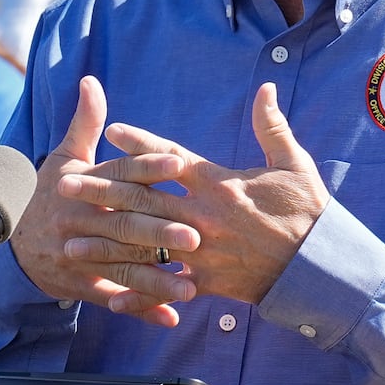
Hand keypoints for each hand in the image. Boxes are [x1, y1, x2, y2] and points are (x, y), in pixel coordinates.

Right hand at [9, 75, 200, 326]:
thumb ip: (86, 122)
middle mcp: (80, 220)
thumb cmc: (48, 190)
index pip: (119, 174)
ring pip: (121, 266)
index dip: (148, 167)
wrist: (7, 237)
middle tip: (196, 235)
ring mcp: (78, 254)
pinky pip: (113, 296)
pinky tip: (170, 316)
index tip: (180, 163)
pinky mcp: (80, 282)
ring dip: (156, 278)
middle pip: (124, 225)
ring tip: (192, 284)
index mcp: (82, 186)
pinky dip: (141, 309)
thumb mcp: (63, 156)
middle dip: (159, 231)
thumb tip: (91, 82)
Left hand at [84, 82, 329, 311]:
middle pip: (142, 199)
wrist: (319, 266)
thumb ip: (272, 126)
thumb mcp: (293, 163)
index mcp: (218, 183)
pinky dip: (139, 293)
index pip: (170, 158)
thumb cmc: (307, 211)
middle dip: (101, 191)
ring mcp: (201, 252)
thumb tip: (266, 88)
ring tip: (71, 243)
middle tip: (66, 185)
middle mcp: (202, 216)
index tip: (112, 132)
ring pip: (143, 246)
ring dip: (105, 245)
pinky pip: (166, 288)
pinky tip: (111, 295)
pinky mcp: (208, 283)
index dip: (140, 143)